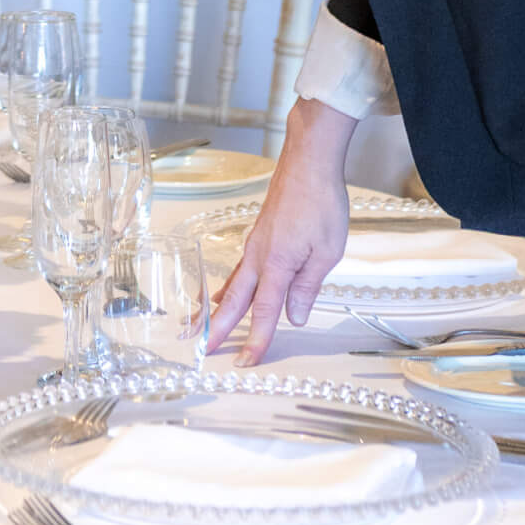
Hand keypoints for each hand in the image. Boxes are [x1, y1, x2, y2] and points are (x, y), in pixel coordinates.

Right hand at [208, 97, 354, 363]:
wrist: (308, 161)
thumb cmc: (322, 203)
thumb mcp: (327, 250)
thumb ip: (308, 286)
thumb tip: (296, 317)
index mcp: (278, 263)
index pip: (266, 310)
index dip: (258, 338)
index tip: (245, 362)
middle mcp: (259, 255)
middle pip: (235, 299)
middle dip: (218, 327)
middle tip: (199, 349)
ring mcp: (256, 243)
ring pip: (232, 283)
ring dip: (216, 308)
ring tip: (196, 325)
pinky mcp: (259, 235)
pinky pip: (239, 268)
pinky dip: (227, 286)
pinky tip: (220, 293)